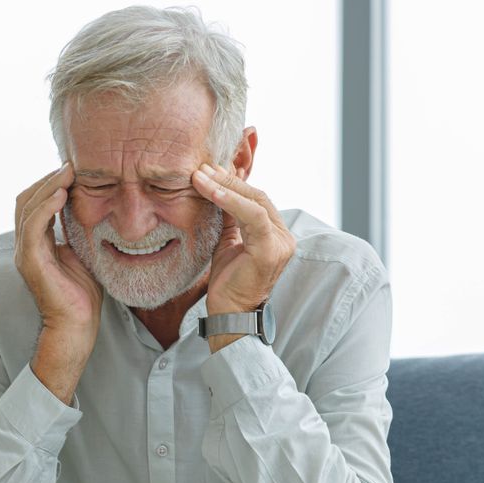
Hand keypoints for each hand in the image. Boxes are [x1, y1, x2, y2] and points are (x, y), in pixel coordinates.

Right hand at [14, 161, 103, 344]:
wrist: (77, 325)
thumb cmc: (83, 294)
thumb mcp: (82, 252)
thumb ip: (78, 231)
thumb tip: (92, 206)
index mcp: (36, 242)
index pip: (35, 203)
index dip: (50, 183)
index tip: (73, 169)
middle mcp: (25, 245)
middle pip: (26, 199)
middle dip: (48, 179)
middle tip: (71, 165)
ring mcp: (25, 253)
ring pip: (27, 207)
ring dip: (48, 186)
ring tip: (68, 172)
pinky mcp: (30, 261)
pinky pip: (32, 226)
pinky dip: (45, 207)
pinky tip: (61, 194)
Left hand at [191, 161, 295, 312]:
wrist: (229, 313)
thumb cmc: (228, 282)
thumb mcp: (228, 242)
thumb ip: (230, 218)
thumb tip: (219, 189)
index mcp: (275, 234)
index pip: (256, 199)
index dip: (233, 183)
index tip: (209, 170)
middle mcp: (283, 237)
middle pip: (256, 196)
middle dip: (227, 180)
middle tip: (201, 168)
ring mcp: (280, 243)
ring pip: (254, 202)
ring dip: (225, 186)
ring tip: (200, 176)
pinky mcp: (270, 250)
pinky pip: (252, 216)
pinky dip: (231, 201)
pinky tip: (211, 192)